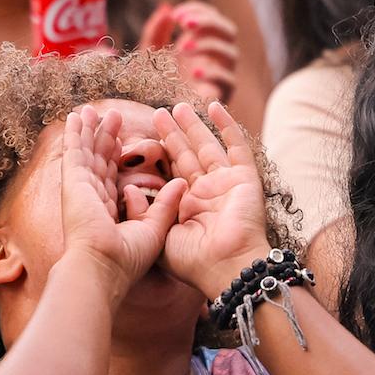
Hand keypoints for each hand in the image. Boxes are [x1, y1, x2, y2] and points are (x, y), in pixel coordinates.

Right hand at [58, 105, 187, 299]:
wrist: (103, 265)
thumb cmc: (127, 258)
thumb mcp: (155, 228)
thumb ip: (165, 204)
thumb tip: (181, 183)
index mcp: (108, 210)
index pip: (113, 177)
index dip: (116, 157)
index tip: (123, 141)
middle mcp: (93, 196)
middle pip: (99, 159)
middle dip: (104, 137)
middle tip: (111, 115)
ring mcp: (81, 187)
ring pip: (86, 151)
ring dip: (90, 129)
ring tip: (92, 109)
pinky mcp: (74, 181)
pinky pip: (74, 151)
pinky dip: (75, 133)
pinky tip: (75, 117)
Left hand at [142, 2, 239, 106]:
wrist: (156, 116)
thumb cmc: (153, 83)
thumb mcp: (149, 54)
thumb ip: (155, 31)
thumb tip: (166, 8)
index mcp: (204, 42)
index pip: (213, 17)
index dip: (197, 11)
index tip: (175, 15)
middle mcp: (217, 57)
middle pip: (228, 31)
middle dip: (208, 22)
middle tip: (184, 24)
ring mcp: (222, 75)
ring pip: (231, 53)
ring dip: (208, 46)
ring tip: (182, 49)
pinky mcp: (221, 96)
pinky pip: (228, 80)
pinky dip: (213, 73)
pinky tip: (194, 73)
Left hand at [154, 102, 273, 296]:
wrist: (226, 268)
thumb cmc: (193, 261)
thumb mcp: (156, 237)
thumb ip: (142, 212)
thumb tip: (130, 188)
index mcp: (187, 206)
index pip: (172, 172)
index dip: (161, 153)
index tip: (146, 136)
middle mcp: (207, 193)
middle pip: (188, 155)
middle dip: (174, 134)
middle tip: (159, 113)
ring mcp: (227, 183)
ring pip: (208, 146)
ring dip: (194, 126)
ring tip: (178, 107)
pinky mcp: (245, 178)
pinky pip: (236, 146)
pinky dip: (227, 126)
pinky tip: (214, 107)